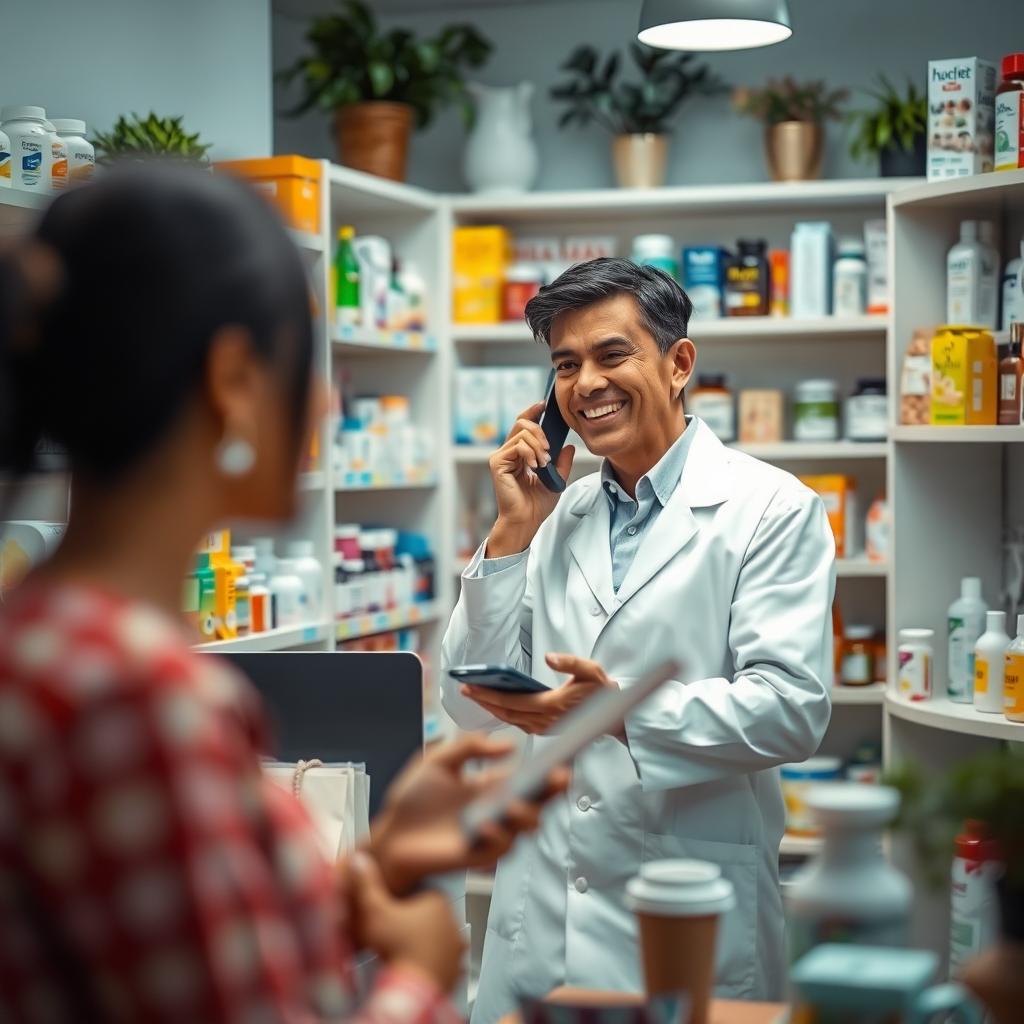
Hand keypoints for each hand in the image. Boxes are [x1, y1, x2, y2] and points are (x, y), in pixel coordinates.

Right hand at [343, 852, 465, 993]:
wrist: (412, 988)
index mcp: (438, 901)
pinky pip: (441, 963)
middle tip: (392, 932)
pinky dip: (429, 964)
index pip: (419, 892)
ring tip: (401, 950)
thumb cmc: (396, 949)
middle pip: (428, 916)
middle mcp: (452, 923)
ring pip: (437, 940)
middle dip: (412, 921)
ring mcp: (455, 949)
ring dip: (422, 943)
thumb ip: (366, 884)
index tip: (388, 909)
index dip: (400, 900)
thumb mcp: (374, 910)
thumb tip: (359, 861)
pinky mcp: (454, 971)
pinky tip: (413, 966)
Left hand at [368, 734, 568, 895]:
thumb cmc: (412, 799)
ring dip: (525, 814)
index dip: (549, 768)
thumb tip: (509, 744)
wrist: (389, 834)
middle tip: (558, 777)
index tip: (563, 756)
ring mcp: (492, 833)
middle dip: (553, 790)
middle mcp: (498, 809)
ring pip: (525, 826)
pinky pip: (500, 848)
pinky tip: (485, 823)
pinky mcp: (480, 855)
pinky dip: (497, 835)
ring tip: (513, 803)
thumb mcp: (439, 761)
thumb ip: (470, 746)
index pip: (529, 777)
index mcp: (491, 785)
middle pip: (538, 801)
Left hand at [461, 653, 620, 736]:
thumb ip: (570, 662)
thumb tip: (549, 657)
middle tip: (464, 689)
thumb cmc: (603, 693)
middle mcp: (546, 720)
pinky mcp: (546, 730)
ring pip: (510, 720)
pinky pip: (518, 723)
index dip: (489, 694)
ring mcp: (545, 728)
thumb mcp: (591, 671)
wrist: (615, 718)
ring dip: (491, 708)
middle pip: (506, 712)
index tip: (470, 686)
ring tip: (476, 695)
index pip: (512, 701)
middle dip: (483, 701)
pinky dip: (504, 714)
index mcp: (553, 705)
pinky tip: (495, 704)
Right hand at [487, 401, 574, 557]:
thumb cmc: (537, 505)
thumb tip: (569, 445)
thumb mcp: (557, 479)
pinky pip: (517, 445)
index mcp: (520, 454)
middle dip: (541, 432)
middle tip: (549, 451)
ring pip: (522, 433)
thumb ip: (562, 462)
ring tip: (543, 463)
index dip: (533, 411)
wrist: (527, 521)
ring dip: (539, 446)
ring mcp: (501, 457)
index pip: (523, 424)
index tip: (544, 404)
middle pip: (522, 423)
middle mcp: (508, 452)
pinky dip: (530, 453)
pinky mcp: (497, 463)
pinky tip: (536, 466)